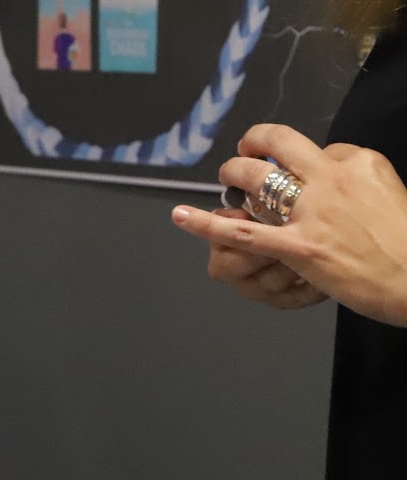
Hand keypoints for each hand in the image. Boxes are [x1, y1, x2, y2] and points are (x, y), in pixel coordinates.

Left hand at [172, 124, 406, 326]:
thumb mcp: (391, 196)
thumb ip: (359, 186)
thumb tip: (334, 187)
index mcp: (360, 163)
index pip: (319, 150)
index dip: (304, 163)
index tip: (302, 176)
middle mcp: (333, 178)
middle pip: (280, 146)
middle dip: (255, 144)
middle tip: (244, 154)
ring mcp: (312, 212)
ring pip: (256, 181)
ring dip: (233, 174)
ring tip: (225, 179)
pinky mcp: (298, 247)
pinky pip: (241, 232)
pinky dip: (206, 223)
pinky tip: (180, 216)